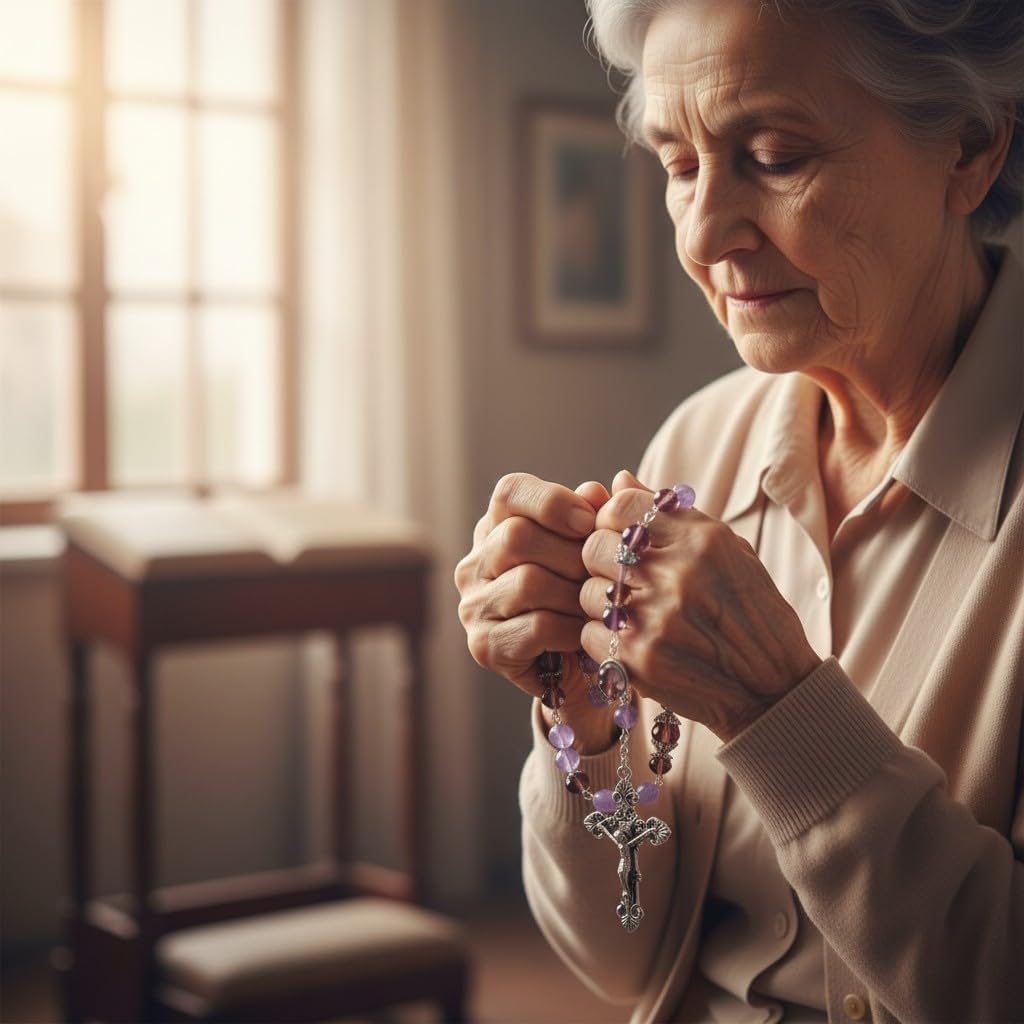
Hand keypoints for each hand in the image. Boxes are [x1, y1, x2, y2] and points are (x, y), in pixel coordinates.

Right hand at [455, 472, 608, 702]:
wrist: (582, 667)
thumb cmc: (587, 598)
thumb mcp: (595, 551)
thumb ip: (596, 516)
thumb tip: (596, 490)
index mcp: (498, 527)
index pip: (510, 492)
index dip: (552, 501)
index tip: (589, 522)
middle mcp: (475, 564)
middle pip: (516, 536)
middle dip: (571, 555)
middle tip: (601, 574)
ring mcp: (474, 606)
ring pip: (527, 582)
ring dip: (575, 596)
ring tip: (597, 608)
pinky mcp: (484, 646)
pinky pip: (535, 626)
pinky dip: (571, 629)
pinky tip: (586, 634)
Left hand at [580, 471, 820, 741]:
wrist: (772, 687)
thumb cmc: (750, 612)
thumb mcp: (727, 551)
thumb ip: (669, 515)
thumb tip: (617, 480)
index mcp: (702, 541)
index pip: (622, 505)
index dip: (612, 518)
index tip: (619, 534)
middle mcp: (678, 575)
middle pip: (595, 546)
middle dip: (600, 560)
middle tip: (619, 576)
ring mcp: (657, 619)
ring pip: (589, 592)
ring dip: (600, 602)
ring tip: (629, 613)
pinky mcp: (641, 660)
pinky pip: (590, 634)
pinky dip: (602, 638)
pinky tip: (629, 640)